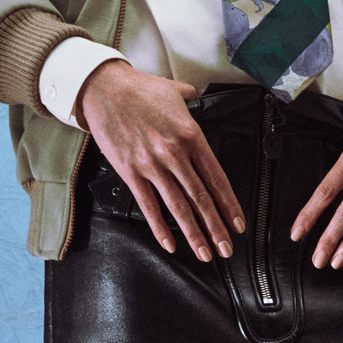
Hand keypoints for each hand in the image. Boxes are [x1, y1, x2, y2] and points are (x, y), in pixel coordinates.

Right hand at [76, 60, 245, 261]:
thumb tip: (199, 94)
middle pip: (201, 198)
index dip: (229, 204)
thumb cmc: (139, 90)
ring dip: (194, 234)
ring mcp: (152, 165)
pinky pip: (148, 206)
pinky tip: (170, 244)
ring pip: (178, 207)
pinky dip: (160, 228)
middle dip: (217, 227)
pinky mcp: (130, 172)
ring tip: (205, 253)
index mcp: (191, 135)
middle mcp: (175, 153)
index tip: (238, 223)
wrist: (104, 89)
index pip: (217, 177)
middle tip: (227, 248)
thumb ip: (191, 98)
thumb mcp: (175, 91)